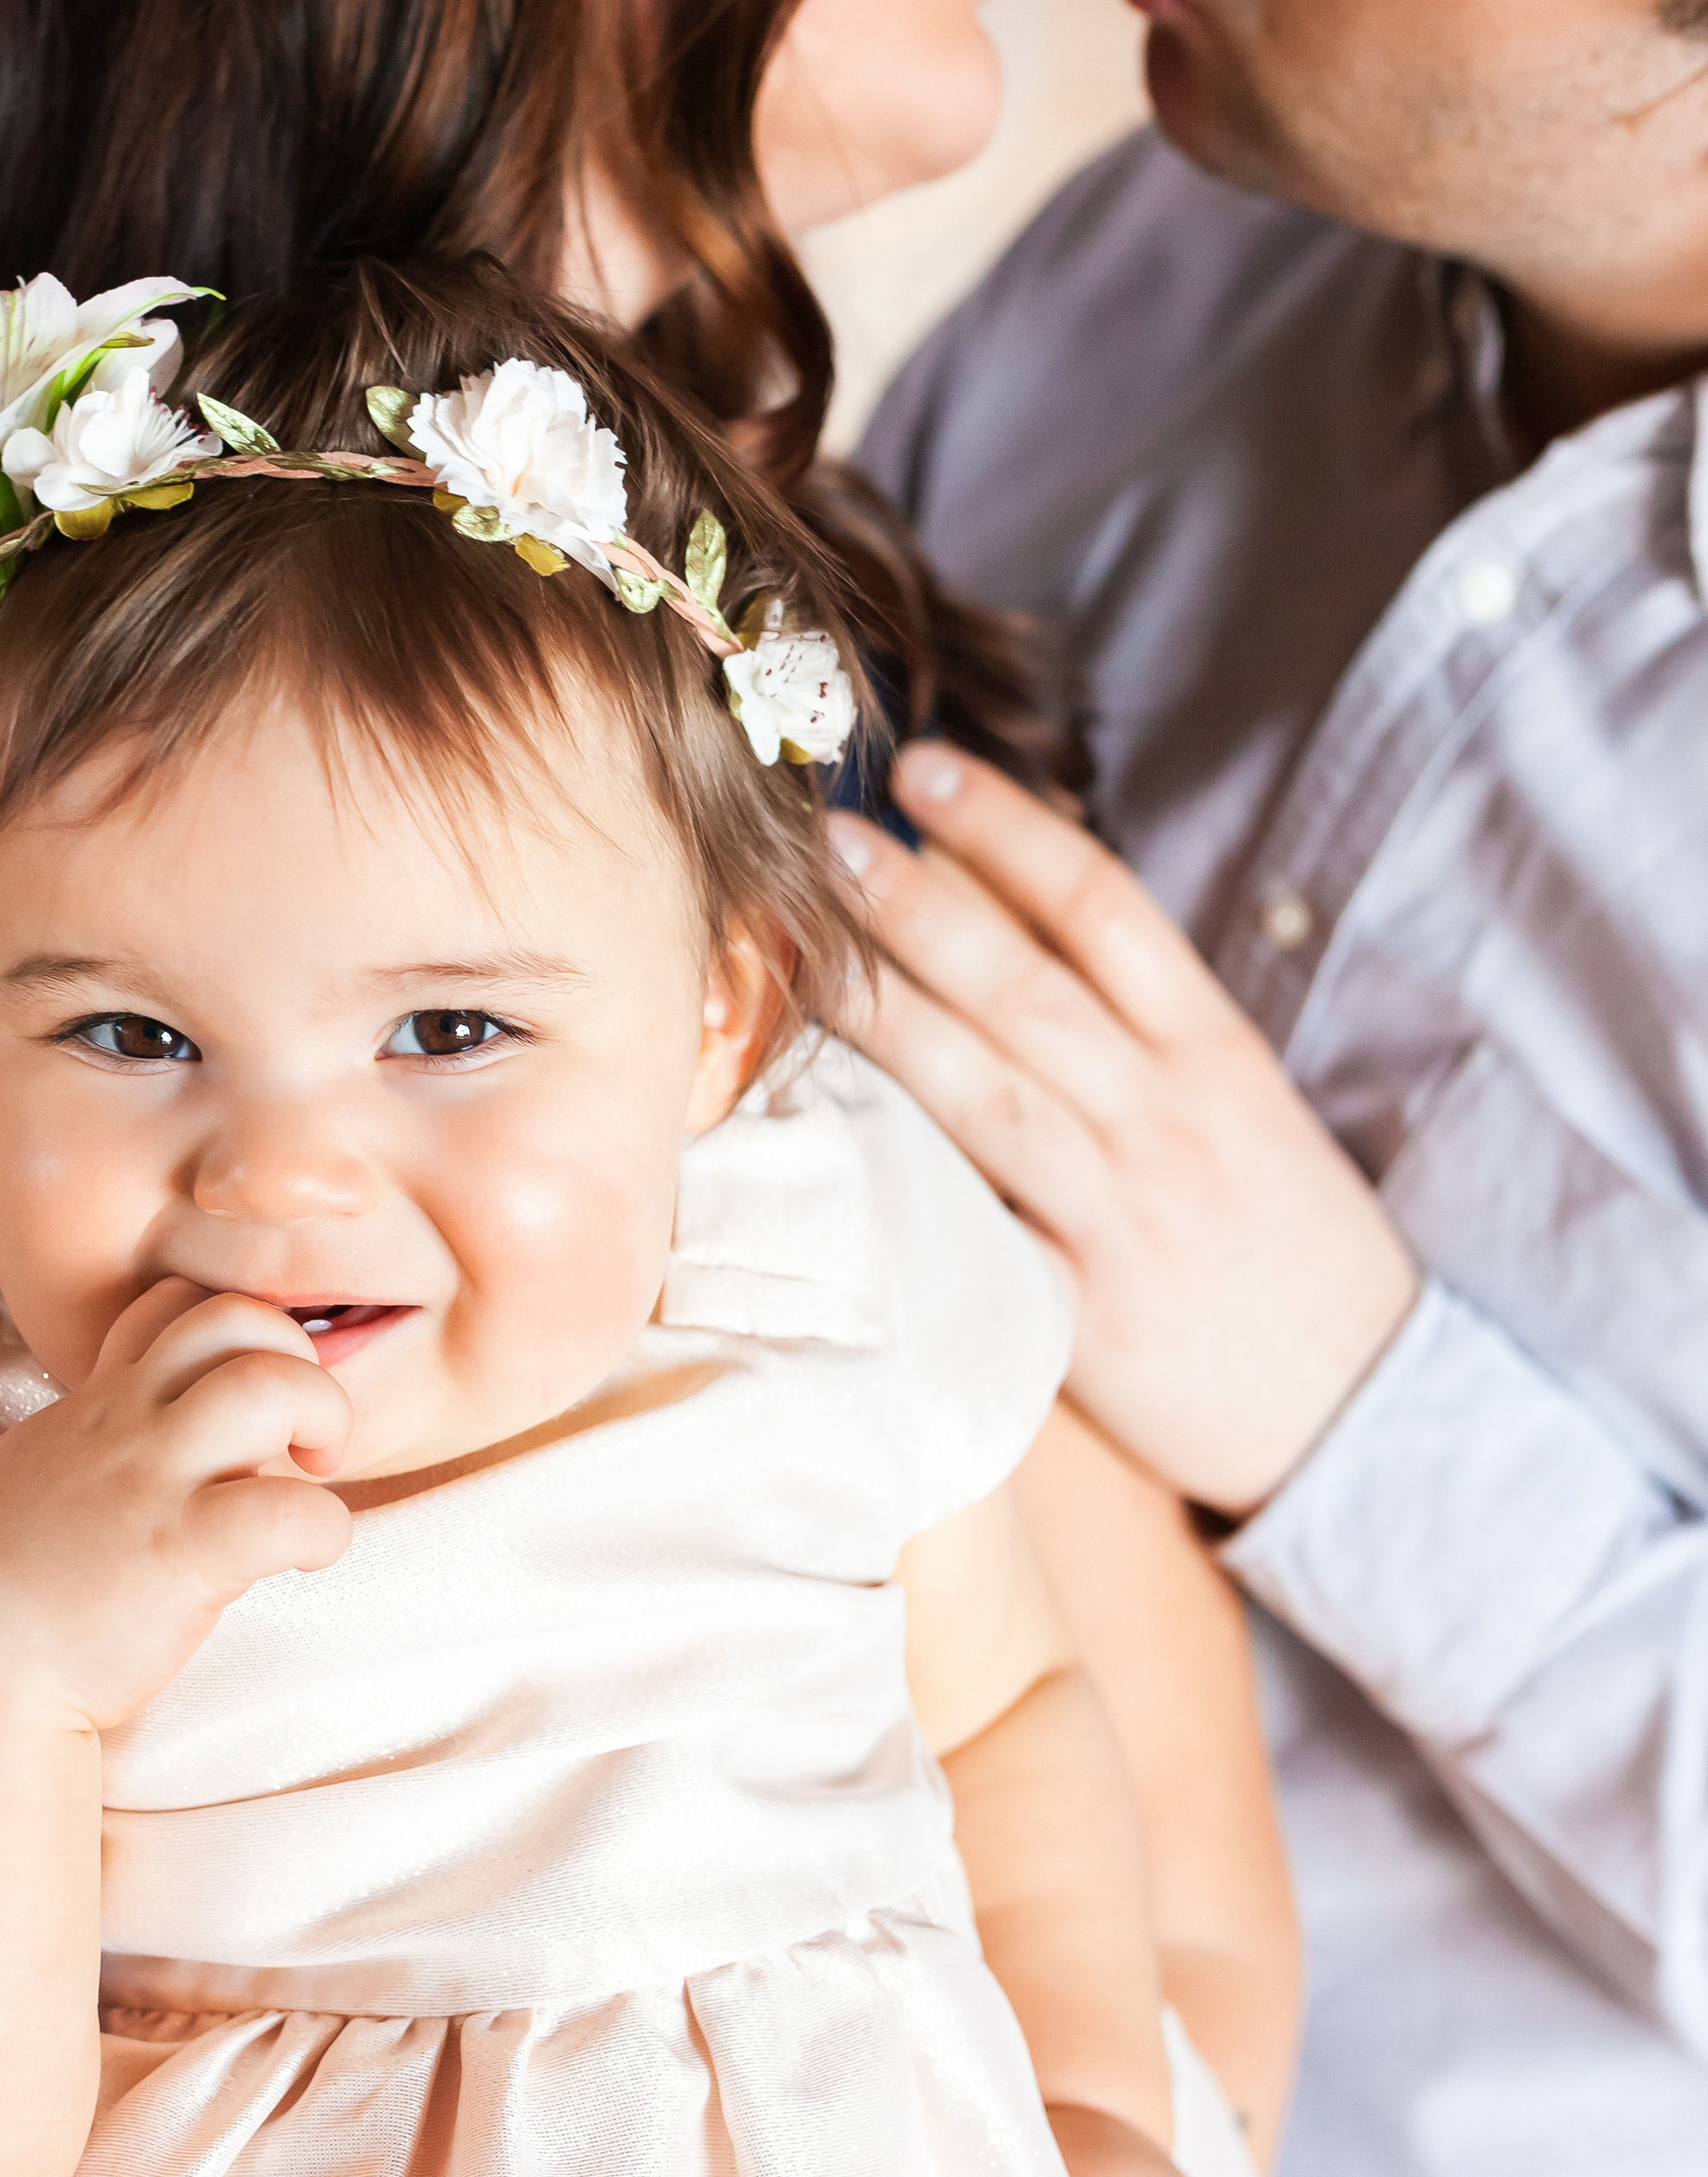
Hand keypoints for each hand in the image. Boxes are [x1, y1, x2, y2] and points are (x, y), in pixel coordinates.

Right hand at [0, 1280, 353, 1734]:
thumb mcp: (36, 1473)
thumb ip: (97, 1439)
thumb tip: (152, 1437)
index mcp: (97, 1403)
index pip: (172, 1301)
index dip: (234, 1333)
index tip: (248, 1401)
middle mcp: (125, 1424)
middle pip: (237, 1316)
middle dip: (298, 1360)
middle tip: (303, 1436)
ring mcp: (152, 1482)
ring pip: (269, 1385)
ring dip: (322, 1416)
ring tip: (313, 1474)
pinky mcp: (181, 1552)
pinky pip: (288, 1511)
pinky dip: (323, 1527)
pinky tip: (307, 1556)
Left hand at [831, 747, 1419, 1512]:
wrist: (1370, 1407)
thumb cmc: (1293, 1244)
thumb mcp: (1248, 1107)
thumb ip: (1150, 1020)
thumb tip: (1024, 904)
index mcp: (1215, 1053)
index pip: (1103, 907)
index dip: (1008, 830)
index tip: (928, 769)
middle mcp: (1164, 1118)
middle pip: (1024, 985)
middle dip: (917, 901)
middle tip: (827, 833)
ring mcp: (1118, 1214)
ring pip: (981, 1090)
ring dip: (884, 1008)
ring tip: (807, 939)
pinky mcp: (1078, 1311)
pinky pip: (974, 1228)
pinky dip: (901, 1176)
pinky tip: (821, 1125)